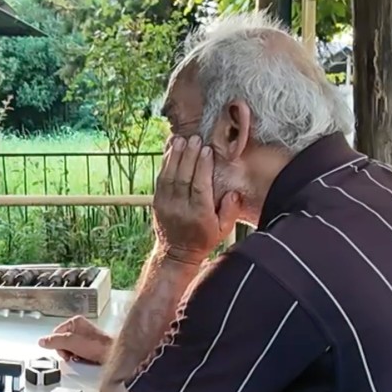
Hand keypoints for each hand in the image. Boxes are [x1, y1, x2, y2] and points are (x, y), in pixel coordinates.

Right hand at [39, 315, 114, 364]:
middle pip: (62, 341)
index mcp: (75, 322)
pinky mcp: (90, 346)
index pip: (55, 333)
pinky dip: (79, 358)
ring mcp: (86, 337)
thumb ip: (55, 341)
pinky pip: (78, 353)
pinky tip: (85, 359)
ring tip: (80, 357)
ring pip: (70, 348)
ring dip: (72, 355)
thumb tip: (42, 341)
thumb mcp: (72, 343)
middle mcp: (81, 327)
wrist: (113, 355)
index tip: (63, 350)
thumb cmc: (99, 346)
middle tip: (72, 354)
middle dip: (65, 351)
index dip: (56, 344)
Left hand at [152, 134, 241, 264]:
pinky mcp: (157, 201)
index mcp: (199, 215)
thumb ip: (230, 211)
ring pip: (170, 176)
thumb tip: (233, 193)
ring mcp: (166, 204)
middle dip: (189, 156)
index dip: (202, 167)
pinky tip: (171, 149)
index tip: (207, 150)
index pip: (200, 187)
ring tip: (182, 139)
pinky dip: (165, 162)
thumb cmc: (203, 239)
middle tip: (195, 139)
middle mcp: (180, 208)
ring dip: (176, 156)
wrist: (176, 253)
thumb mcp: (223, 230)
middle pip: (184, 177)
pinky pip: (160, 179)